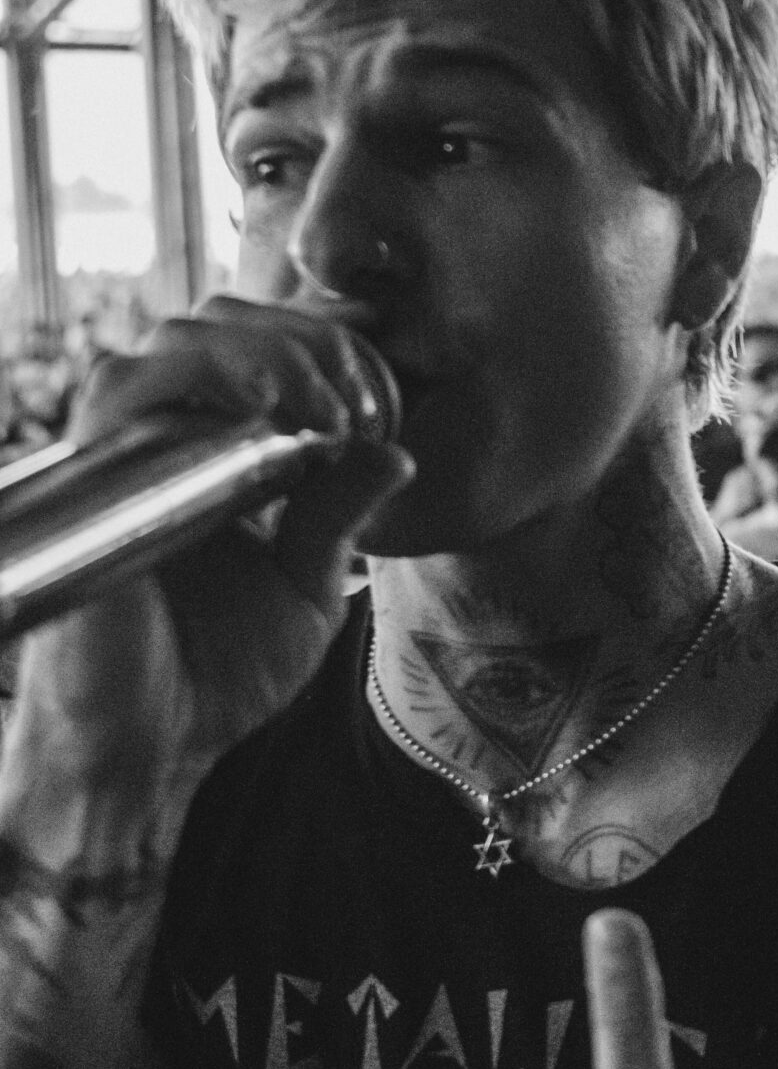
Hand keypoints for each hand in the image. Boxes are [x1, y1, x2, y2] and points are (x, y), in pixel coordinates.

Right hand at [9, 297, 410, 802]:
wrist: (149, 747)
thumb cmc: (219, 674)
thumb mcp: (309, 588)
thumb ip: (341, 516)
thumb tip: (398, 456)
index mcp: (218, 454)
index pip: (267, 347)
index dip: (331, 348)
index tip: (383, 402)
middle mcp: (165, 438)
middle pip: (228, 321)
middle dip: (311, 343)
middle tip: (358, 406)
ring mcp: (123, 451)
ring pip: (183, 336)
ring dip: (271, 352)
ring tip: (324, 410)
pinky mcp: (88, 474)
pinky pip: (125, 386)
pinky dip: (199, 373)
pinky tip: (264, 407)